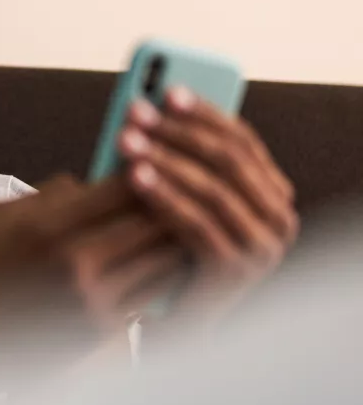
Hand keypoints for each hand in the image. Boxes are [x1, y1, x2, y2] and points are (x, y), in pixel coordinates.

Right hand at [0, 174, 187, 366]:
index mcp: (47, 226)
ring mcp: (92, 301)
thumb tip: (99, 180)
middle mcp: (74, 263)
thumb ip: (54, 194)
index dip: (152, 166)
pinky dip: (169, 273)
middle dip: (175, 198)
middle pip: (153, 220)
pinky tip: (173, 259)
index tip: (162, 156)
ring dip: (180, 236)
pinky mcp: (103, 331)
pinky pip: (155, 294)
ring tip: (192, 218)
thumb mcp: (4, 215)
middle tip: (191, 183)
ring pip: (165, 259)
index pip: (123, 186)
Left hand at [117, 87, 298, 326]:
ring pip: (213, 188)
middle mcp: (278, 216)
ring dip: (166, 158)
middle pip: (228, 159)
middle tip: (135, 112)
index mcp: (269, 189)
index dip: (202, 111)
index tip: (164, 90)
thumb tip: (145, 105)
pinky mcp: (238, 271)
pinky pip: (198, 223)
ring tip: (126, 141)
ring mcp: (263, 246)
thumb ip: (176, 156)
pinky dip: (164, 195)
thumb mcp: (175, 191)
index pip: (240, 138)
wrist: (169, 315)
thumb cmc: (166, 243)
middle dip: (177, 130)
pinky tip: (133, 177)